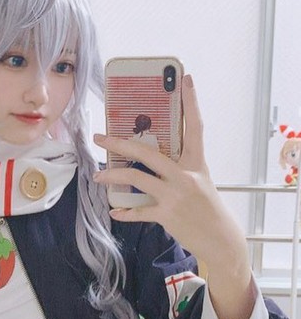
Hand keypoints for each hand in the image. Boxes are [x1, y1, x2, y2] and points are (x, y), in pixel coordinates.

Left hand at [93, 74, 254, 318]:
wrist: (220, 238)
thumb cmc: (206, 207)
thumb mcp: (199, 181)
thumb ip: (178, 168)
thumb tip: (149, 158)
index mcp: (196, 163)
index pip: (194, 126)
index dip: (191, 102)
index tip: (186, 79)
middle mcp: (185, 176)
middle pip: (148, 153)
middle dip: (120, 143)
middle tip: (99, 136)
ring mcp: (176, 195)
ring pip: (137, 179)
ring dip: (113, 176)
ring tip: (98, 176)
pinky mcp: (167, 215)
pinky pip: (139, 212)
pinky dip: (125, 212)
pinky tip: (113, 212)